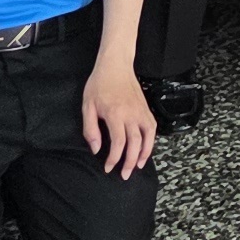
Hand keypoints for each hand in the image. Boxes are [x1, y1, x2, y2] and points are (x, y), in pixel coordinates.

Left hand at [81, 57, 154, 176]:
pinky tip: (146, 148)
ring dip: (145, 153)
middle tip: (124, 175)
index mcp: (115, 114)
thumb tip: (96, 149)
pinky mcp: (146, 107)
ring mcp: (141, 110)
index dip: (114, 158)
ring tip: (138, 165)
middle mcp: (131, 114)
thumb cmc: (99, 84)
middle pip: (135, 143)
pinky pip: (152, 126)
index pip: (118, 142)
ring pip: (148, 136)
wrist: (116, 64)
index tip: (108, 167)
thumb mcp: (87, 106)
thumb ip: (91, 129)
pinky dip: (152, 140)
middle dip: (130, 162)